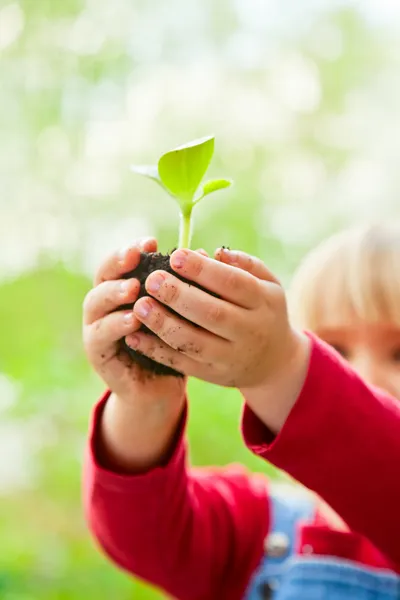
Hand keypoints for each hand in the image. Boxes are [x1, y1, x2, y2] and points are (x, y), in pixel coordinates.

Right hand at [83, 238, 186, 470]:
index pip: (121, 262)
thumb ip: (181, 287)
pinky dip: (116, 326)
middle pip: (102, 276)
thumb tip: (200, 253)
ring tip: (133, 288)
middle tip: (134, 257)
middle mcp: (104, 306)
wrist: (159, 389)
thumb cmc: (171, 345)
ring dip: (113, 293)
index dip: (132, 249)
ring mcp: (96, 329)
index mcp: (122, 290)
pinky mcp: (98, 354)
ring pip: (95, 303)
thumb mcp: (178, 313)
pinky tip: (134, 320)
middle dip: (117, 264)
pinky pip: (101, 336)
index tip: (151, 241)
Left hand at [125, 247, 307, 389]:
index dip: (203, 270)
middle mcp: (249, 331)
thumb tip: (215, 252)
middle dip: (178, 296)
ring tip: (139, 306)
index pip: (232, 283)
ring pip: (193, 342)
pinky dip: (155, 351)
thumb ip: (245, 265)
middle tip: (151, 279)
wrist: (273, 362)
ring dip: (162, 324)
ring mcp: (230, 356)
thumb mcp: (268, 284)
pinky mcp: (212, 375)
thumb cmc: (263, 310)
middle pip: (211, 314)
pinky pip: (181, 364)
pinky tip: (134, 336)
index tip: (175, 256)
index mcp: (262, 302)